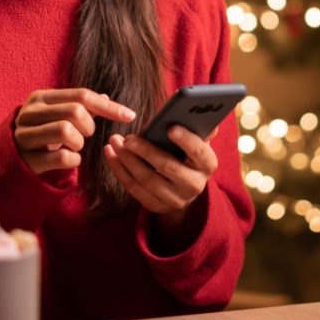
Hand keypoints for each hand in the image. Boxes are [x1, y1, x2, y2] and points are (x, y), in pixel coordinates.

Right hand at [13, 88, 135, 175]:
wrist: (9, 160)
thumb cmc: (41, 134)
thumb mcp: (56, 115)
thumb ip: (80, 105)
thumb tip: (107, 97)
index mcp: (40, 98)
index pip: (81, 95)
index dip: (109, 106)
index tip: (130, 115)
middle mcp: (29, 113)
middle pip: (75, 111)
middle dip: (88, 126)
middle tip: (85, 135)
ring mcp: (24, 136)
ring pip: (66, 131)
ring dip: (79, 143)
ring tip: (74, 146)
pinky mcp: (26, 160)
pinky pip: (62, 157)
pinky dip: (74, 160)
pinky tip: (70, 159)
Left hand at [103, 125, 218, 215]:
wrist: (183, 188)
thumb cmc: (187, 155)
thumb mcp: (197, 142)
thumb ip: (199, 127)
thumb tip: (200, 113)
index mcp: (207, 164)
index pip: (199, 152)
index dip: (186, 140)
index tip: (170, 127)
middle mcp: (194, 185)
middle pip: (168, 167)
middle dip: (146, 150)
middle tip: (128, 137)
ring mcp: (175, 199)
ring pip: (147, 179)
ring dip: (127, 159)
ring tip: (115, 141)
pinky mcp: (156, 205)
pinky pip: (134, 188)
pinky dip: (120, 170)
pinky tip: (111, 154)